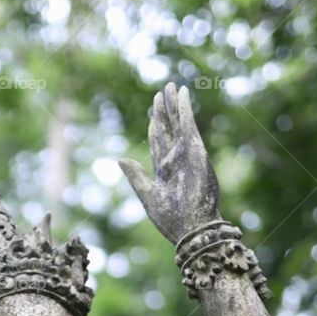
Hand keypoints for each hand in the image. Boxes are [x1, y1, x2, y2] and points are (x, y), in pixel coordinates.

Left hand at [120, 82, 220, 244]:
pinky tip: (181, 94)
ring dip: (174, 104)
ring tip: (171, 87)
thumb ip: (136, 176)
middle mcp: (176, 159)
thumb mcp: (147, 196)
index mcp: (164, 171)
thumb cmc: (171, 219)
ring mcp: (186, 153)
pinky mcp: (196, 150)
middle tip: (160, 93)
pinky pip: (188, 124)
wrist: (192, 228)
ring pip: (178, 122)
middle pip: (168, 129)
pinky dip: (184, 108)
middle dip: (163, 111)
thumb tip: (121, 159)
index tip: (152, 113)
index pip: (157, 142)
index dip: (154, 126)